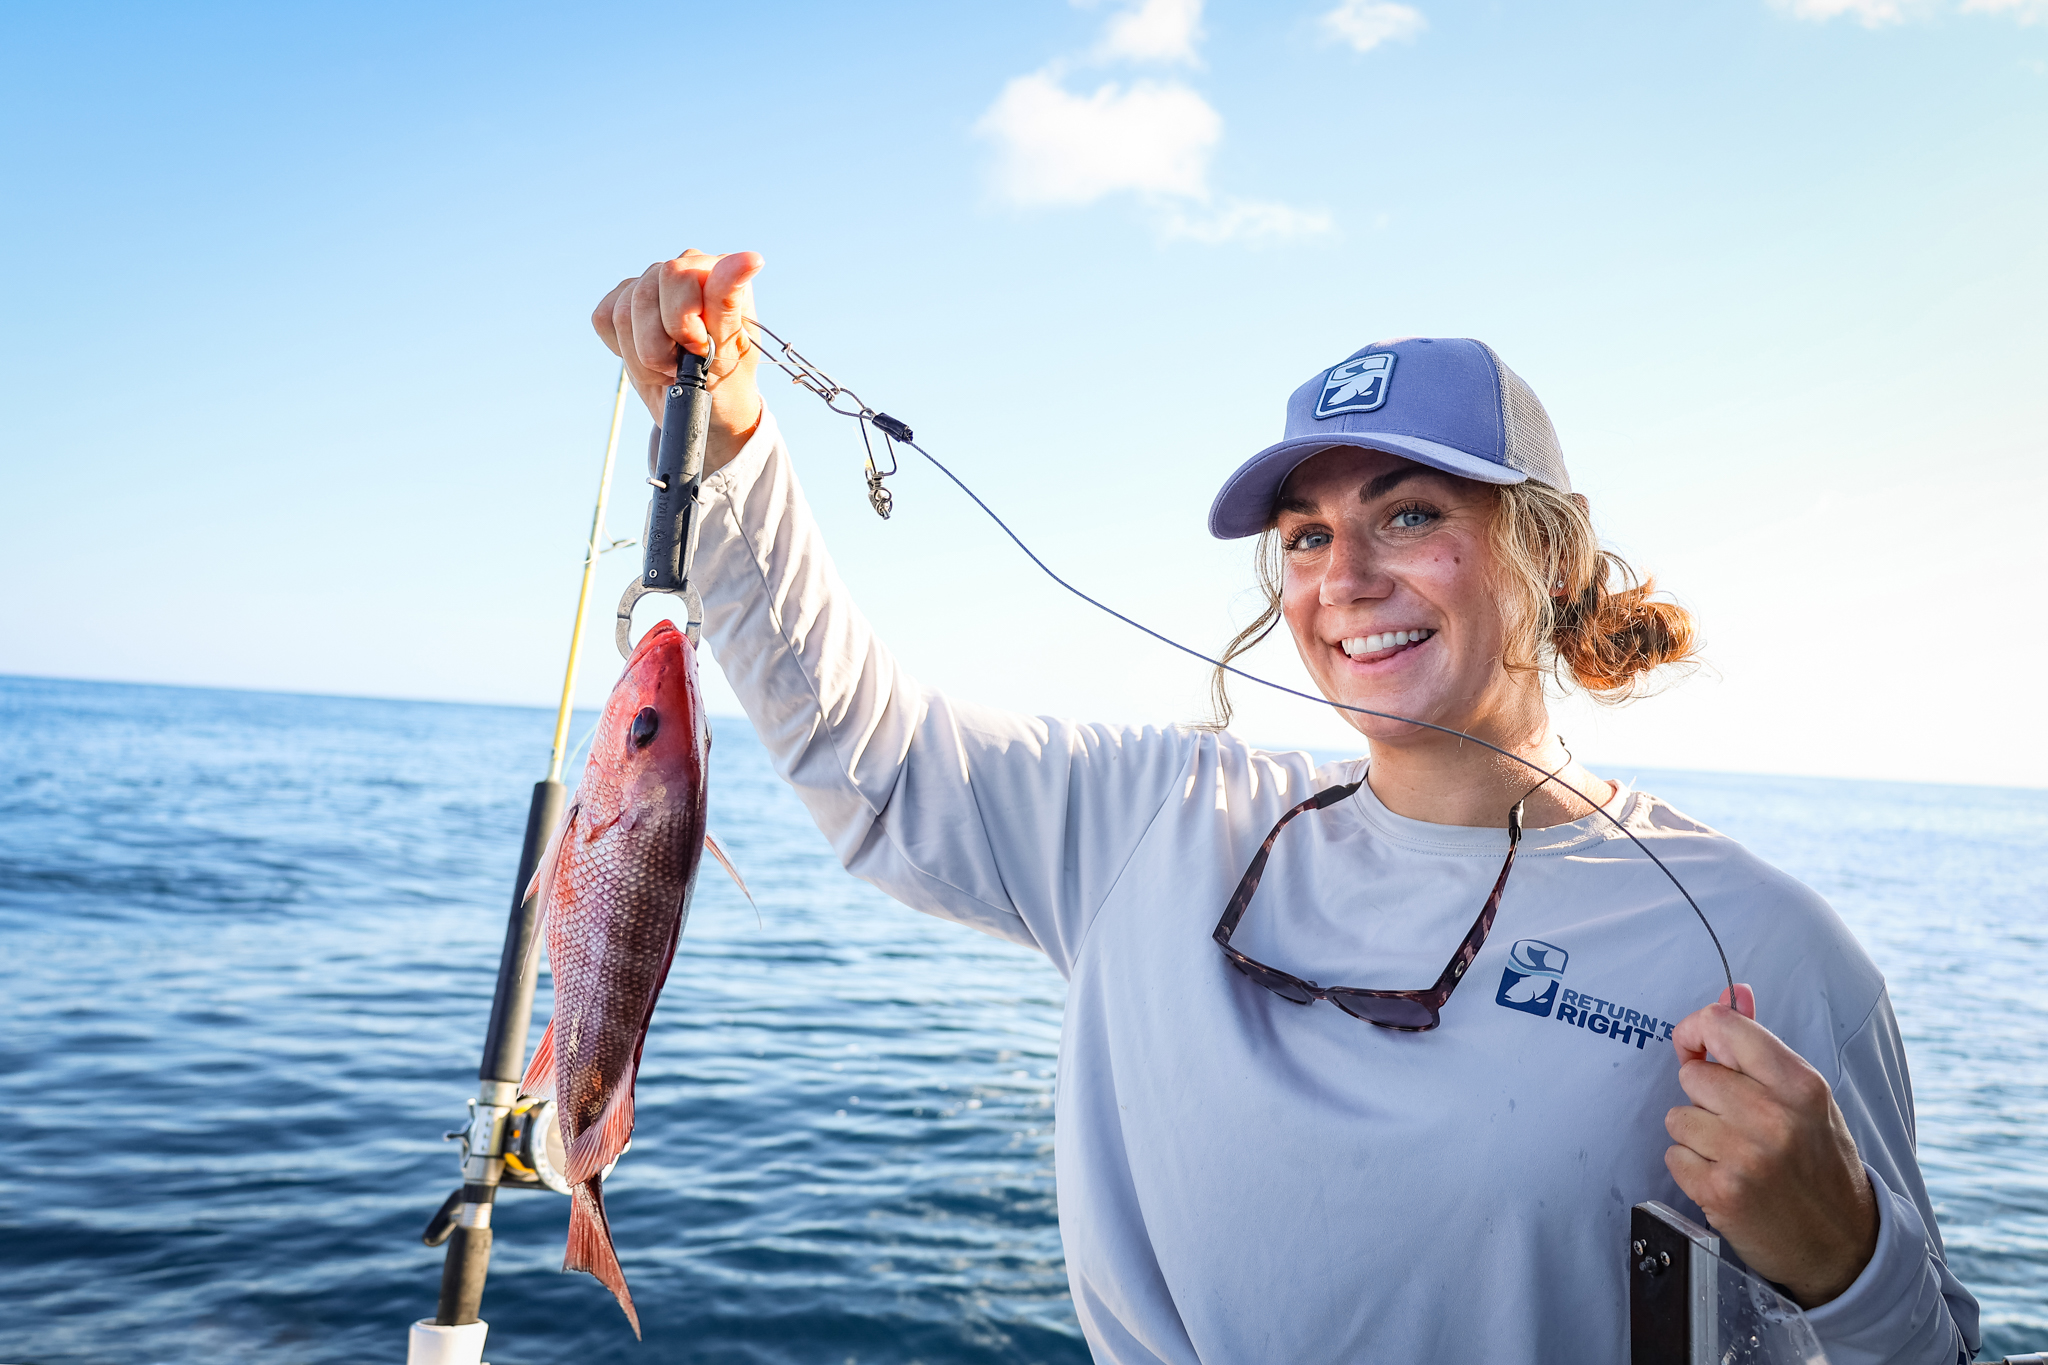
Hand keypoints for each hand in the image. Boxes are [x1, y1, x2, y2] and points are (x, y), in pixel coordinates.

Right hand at [592, 250, 766, 473]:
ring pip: (622, 313)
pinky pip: (604, 318)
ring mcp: (651, 281)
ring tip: (670, 367)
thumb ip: (729, 301)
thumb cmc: (727, 378)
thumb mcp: (731, 348)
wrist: (707, 408)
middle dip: (660, 345)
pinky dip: (624, 351)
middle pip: (644, 294)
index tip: (699, 349)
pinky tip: (650, 358)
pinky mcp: (622, 300)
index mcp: (716, 270)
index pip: (677, 275)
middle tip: (683, 364)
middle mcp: (684, 267)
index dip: (681, 322)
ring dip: (645, 356)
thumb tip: (751, 258)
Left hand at [1664, 985, 1878, 1307]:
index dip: (1698, 1031)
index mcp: (1800, 1085)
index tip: (1697, 1046)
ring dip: (1696, 1134)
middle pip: (1693, 1074)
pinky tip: (1726, 1178)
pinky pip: (1674, 1155)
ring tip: (1735, 1153)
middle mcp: (1775, 1117)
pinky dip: (1691, 1167)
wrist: (1844, 1246)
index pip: (1724, 1026)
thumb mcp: (1806, 1099)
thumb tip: (1734, 993)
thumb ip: (1762, 1047)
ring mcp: (1748, 1157)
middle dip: (1704, 1096)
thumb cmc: (1820, 1164)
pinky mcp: (1722, 1193)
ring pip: (1678, 1116)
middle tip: (1736, 1122)